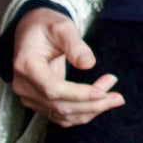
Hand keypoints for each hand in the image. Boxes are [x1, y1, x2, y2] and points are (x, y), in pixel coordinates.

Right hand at [10, 7, 124, 127]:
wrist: (33, 32)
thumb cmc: (47, 26)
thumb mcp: (62, 27)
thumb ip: (74, 44)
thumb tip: (88, 64)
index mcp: (26, 65)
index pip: (52, 88)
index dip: (78, 94)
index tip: (102, 92)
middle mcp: (23, 85)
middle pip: (60, 106)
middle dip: (92, 104)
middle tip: (118, 97)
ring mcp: (29, 97)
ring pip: (63, 115)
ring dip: (92, 110)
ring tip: (115, 98)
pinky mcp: (39, 103)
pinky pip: (63, 116)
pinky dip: (84, 112)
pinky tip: (101, 102)